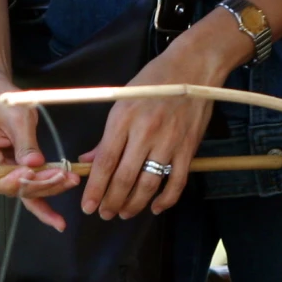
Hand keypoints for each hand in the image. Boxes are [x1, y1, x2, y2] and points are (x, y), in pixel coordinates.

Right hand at [0, 74, 78, 232]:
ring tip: (70, 181)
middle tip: (63, 177)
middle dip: (39, 185)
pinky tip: (58, 220)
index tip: (32, 172)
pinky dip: (44, 199)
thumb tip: (36, 164)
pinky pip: (30, 189)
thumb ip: (25, 141)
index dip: (11, 181)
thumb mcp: (15, 115)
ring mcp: (3, 172)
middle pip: (11, 189)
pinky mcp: (16, 171)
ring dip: (48, 189)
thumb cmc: (1, 99)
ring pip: (24, 191)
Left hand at [81, 11, 248, 219]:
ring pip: (148, 185)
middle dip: (112, 202)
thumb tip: (90, 161)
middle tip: (105, 214)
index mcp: (124, 119)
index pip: (105, 162)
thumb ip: (108, 135)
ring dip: (135, 204)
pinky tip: (156, 207)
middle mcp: (145, 133)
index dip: (95, 189)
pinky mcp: (188, 148)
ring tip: (125, 213)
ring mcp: (169, 142)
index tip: (88, 206)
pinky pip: (176, 182)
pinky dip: (166, 199)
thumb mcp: (123, 101)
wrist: (193, 67)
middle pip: (124, 178)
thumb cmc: (154, 81)